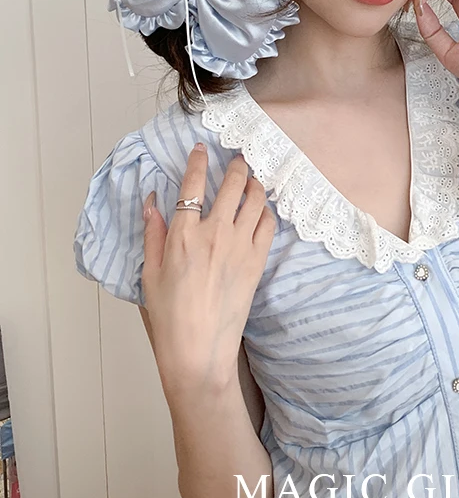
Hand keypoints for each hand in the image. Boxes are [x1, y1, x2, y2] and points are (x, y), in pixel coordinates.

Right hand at [141, 146, 274, 395]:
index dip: (197, 161)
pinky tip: (261, 209)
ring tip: (252, 178)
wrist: (199, 350)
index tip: (201, 148)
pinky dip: (266, 210)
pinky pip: (268, 224)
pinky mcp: (257, 261)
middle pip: (231, 185)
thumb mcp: (151, 272)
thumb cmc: (169, 315)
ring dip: (254, 183)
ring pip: (254, 199)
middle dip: (236, 165)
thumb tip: (151, 201)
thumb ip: (153, 232)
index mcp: (182, 234)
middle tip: (238, 158)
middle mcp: (214, 233)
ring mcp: (240, 246)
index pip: (192, 185)